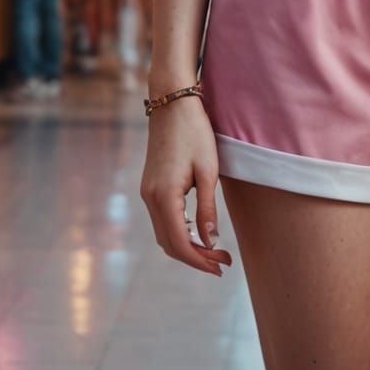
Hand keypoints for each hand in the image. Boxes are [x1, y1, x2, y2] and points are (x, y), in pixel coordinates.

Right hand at [140, 96, 233, 277]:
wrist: (172, 104)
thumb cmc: (194, 133)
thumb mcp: (208, 171)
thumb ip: (207, 209)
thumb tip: (210, 241)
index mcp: (163, 197)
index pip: (180, 243)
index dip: (200, 260)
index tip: (222, 266)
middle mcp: (150, 198)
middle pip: (169, 244)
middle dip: (195, 258)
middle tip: (222, 262)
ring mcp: (147, 192)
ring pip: (164, 234)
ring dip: (187, 246)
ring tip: (214, 251)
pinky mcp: (150, 186)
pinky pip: (161, 220)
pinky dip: (178, 232)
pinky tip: (197, 231)